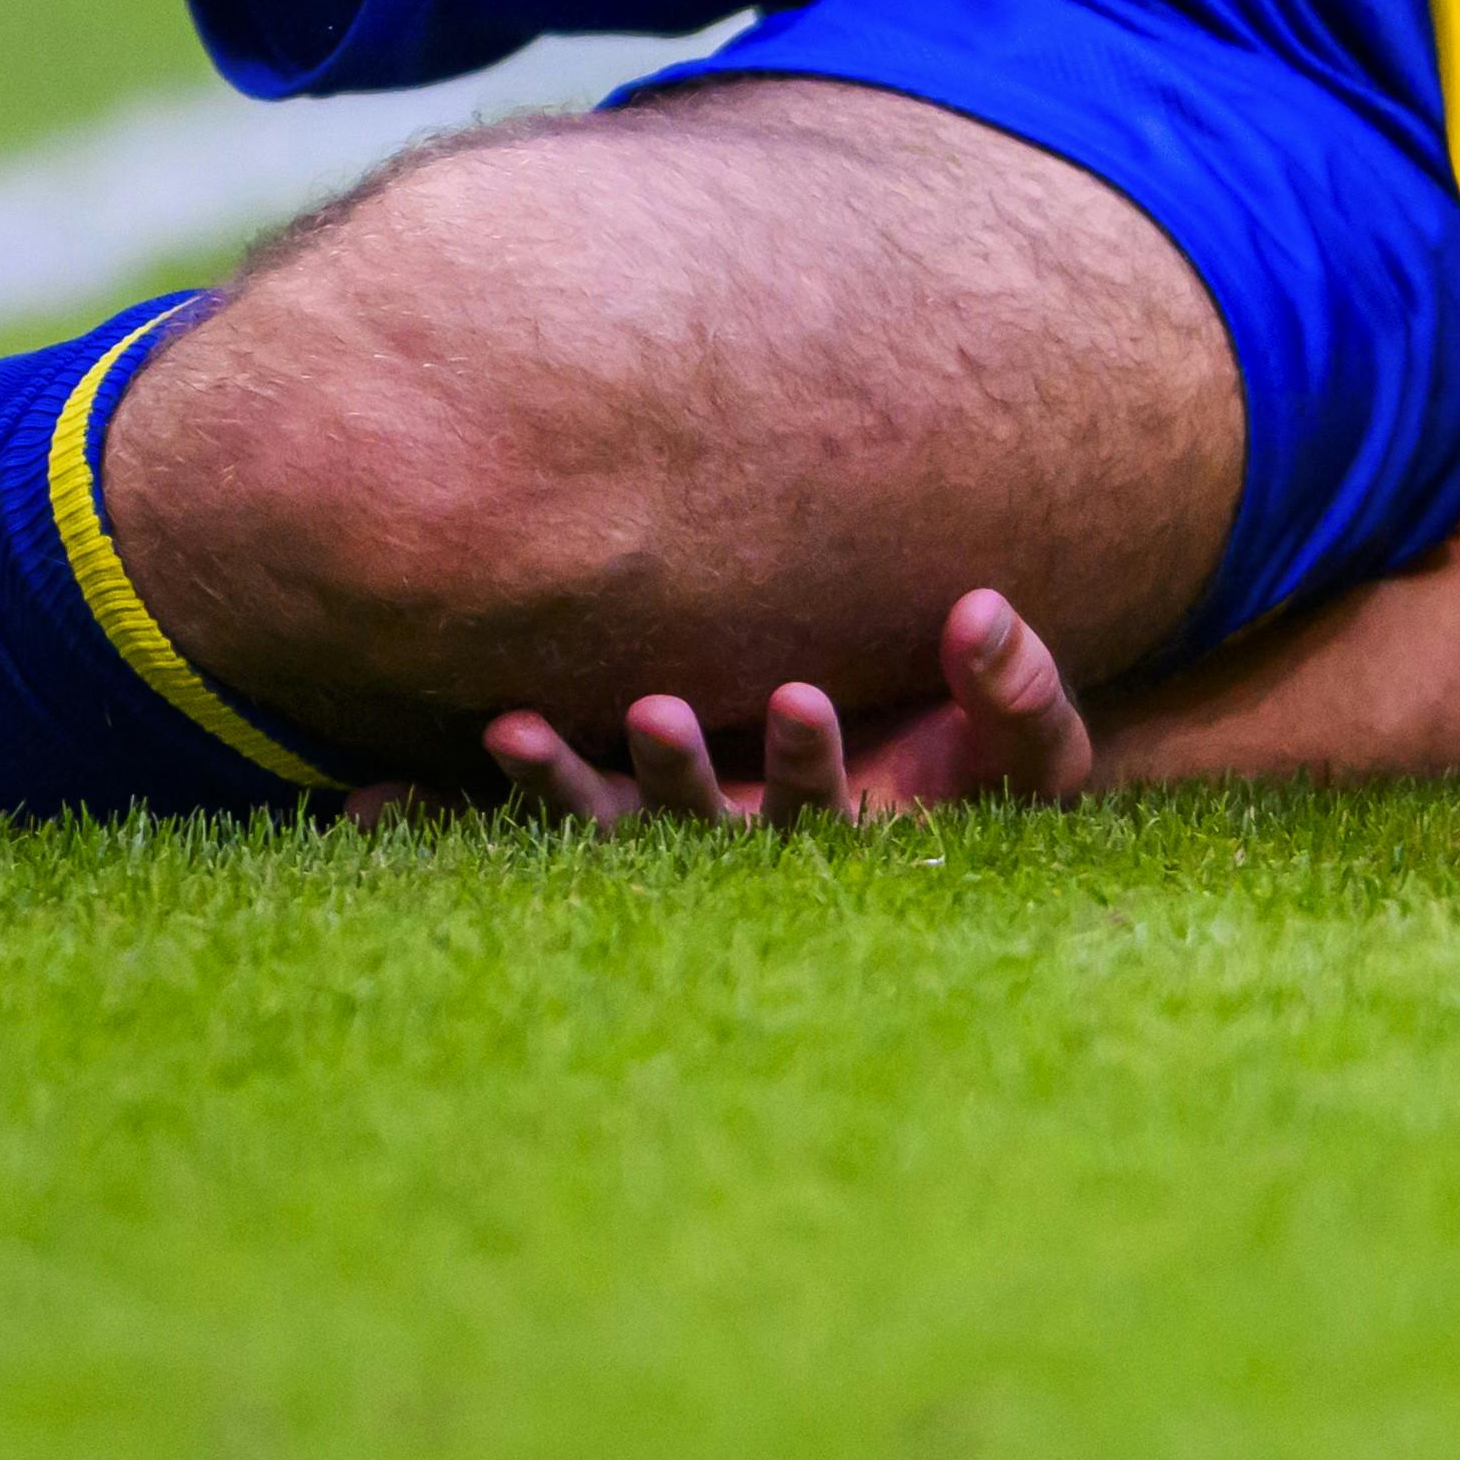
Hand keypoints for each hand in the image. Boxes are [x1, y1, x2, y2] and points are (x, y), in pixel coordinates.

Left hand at [481, 587, 1099, 828]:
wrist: (936, 765)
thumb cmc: (985, 754)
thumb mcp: (1028, 741)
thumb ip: (1019, 687)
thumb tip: (978, 611)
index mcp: (851, 839)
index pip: (822, 813)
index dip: (810, 764)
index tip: (801, 696)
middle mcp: (752, 848)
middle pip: (700, 830)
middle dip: (682, 775)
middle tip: (659, 713)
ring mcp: (679, 832)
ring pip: (609, 830)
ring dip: (563, 787)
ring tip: (511, 733)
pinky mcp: (620, 809)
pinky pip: (543, 820)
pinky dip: (490, 801)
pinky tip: (431, 773)